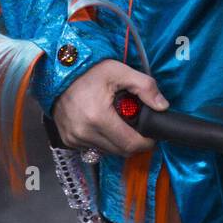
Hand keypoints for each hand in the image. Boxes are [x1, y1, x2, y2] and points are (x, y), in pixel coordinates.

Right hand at [52, 59, 169, 157]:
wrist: (60, 72)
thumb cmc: (90, 71)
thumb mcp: (121, 72)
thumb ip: (145, 87)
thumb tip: (162, 106)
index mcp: (98, 117)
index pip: (129, 144)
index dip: (145, 142)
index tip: (151, 134)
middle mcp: (84, 133)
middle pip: (120, 151)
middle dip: (133, 141)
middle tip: (137, 125)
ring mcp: (74, 138)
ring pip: (107, 151)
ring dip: (117, 140)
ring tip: (118, 120)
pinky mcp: (68, 140)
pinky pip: (93, 147)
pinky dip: (103, 139)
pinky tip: (103, 122)